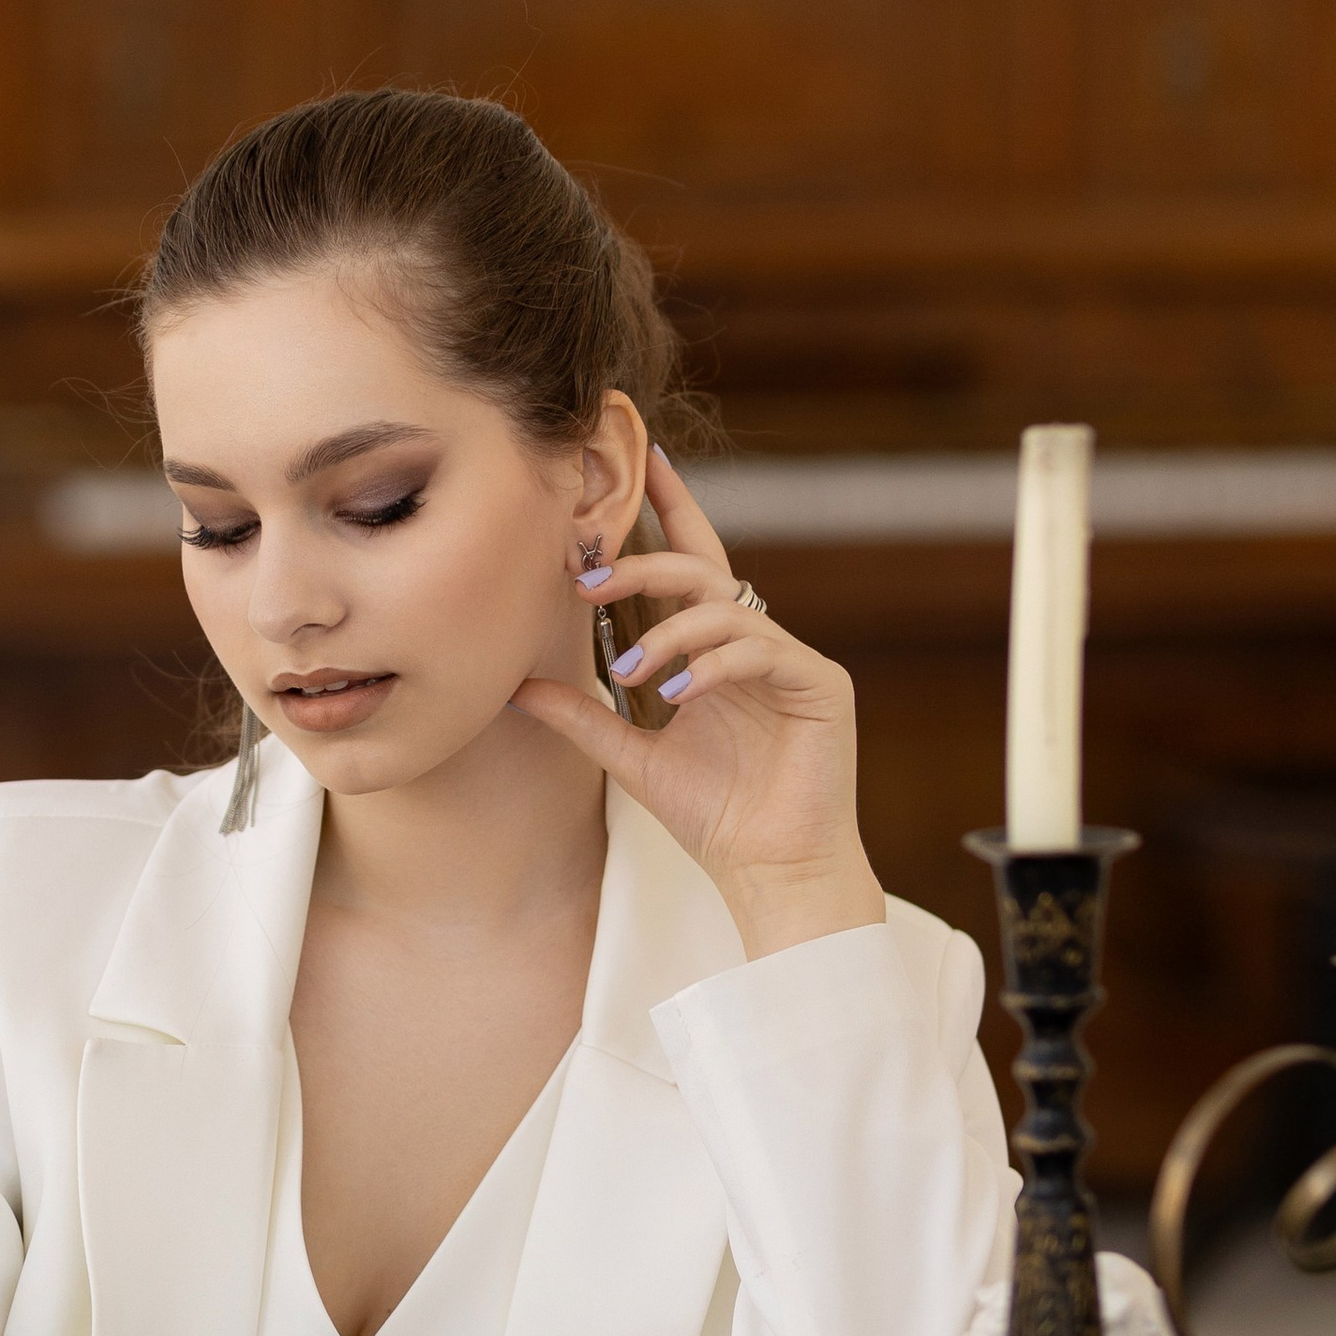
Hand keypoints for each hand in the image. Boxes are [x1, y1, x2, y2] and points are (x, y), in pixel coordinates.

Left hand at [509, 449, 885, 960]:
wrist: (771, 872)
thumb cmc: (715, 817)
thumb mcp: (632, 756)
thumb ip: (582, 716)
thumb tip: (513, 687)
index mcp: (718, 651)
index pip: (692, 565)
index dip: (670, 511)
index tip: (640, 464)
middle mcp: (758, 645)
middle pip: (703, 572)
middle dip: (644, 564)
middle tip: (588, 579)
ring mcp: (793, 662)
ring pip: (727, 608)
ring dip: (670, 631)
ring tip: (632, 668)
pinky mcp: (823, 686)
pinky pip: (763, 651)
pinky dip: (715, 665)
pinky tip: (680, 692)